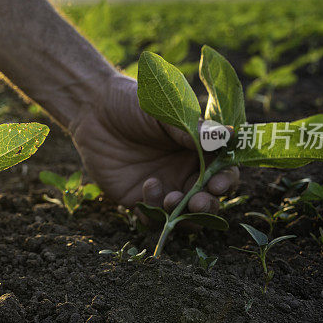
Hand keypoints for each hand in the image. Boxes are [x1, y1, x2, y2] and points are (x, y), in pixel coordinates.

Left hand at [69, 74, 238, 210]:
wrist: (93, 110)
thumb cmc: (134, 104)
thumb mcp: (165, 114)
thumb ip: (193, 129)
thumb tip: (229, 134)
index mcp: (199, 150)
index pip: (223, 172)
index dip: (225, 181)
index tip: (217, 184)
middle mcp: (185, 172)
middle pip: (207, 199)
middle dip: (206, 206)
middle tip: (197, 203)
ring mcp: (163, 187)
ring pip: (183, 215)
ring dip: (182, 214)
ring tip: (170, 199)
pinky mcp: (138, 199)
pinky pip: (154, 218)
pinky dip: (155, 213)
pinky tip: (147, 187)